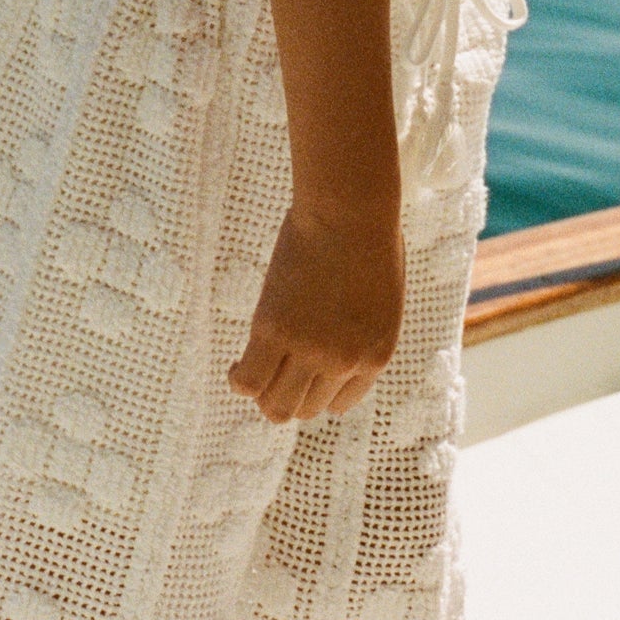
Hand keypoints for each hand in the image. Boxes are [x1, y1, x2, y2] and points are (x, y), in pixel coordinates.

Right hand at [228, 210, 404, 423]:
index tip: (302, 372)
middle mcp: (343, 363)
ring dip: (265, 392)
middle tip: (275, 366)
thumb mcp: (381, 299)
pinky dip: (239, 379)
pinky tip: (238, 362)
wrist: (350, 208)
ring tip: (257, 365)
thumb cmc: (368, 238)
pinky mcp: (274, 330)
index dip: (316, 389)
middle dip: (289, 392)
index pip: (337, 403)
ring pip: (276, 407)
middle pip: (305, 410)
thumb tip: (335, 344)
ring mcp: (308, 350)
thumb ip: (362, 332)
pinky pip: (248, 382)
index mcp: (375, 356)